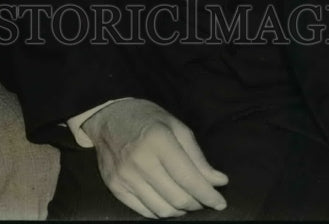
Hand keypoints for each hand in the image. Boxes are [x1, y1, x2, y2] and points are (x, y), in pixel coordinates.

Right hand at [82, 99, 228, 218]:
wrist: (108, 117)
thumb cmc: (147, 118)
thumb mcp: (175, 127)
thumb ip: (197, 156)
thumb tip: (219, 182)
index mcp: (158, 141)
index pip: (189, 179)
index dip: (209, 195)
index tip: (221, 202)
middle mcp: (140, 160)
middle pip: (178, 198)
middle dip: (197, 203)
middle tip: (202, 198)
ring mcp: (125, 176)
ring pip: (163, 210)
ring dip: (180, 210)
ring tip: (186, 199)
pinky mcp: (115, 187)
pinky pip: (145, 212)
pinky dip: (161, 211)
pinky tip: (167, 200)